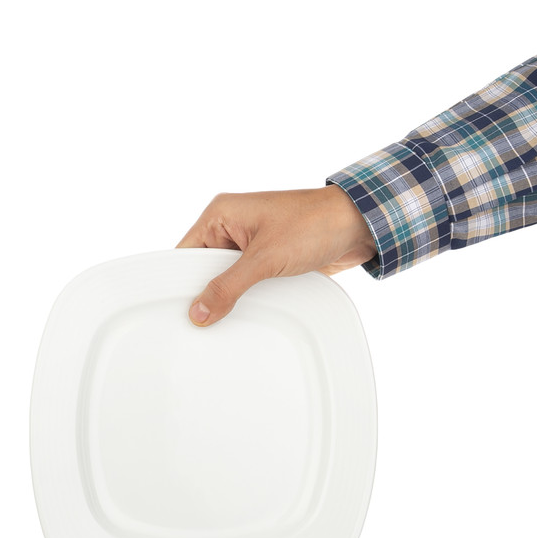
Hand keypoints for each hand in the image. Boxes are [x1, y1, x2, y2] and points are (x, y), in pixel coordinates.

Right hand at [176, 186, 376, 325]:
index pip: (185, 252)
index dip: (179, 282)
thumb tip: (199, 311)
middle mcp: (232, 228)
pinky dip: (249, 298)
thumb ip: (228, 286)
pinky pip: (248, 284)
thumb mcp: (264, 258)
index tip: (177, 311)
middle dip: (207, 293)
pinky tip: (248, 314)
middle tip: (201, 322)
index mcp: (221, 214)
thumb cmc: (314, 224)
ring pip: (227, 279)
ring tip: (224, 320)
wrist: (359, 225)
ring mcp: (251, 245)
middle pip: (204, 269)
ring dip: (230, 297)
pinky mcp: (269, 260)